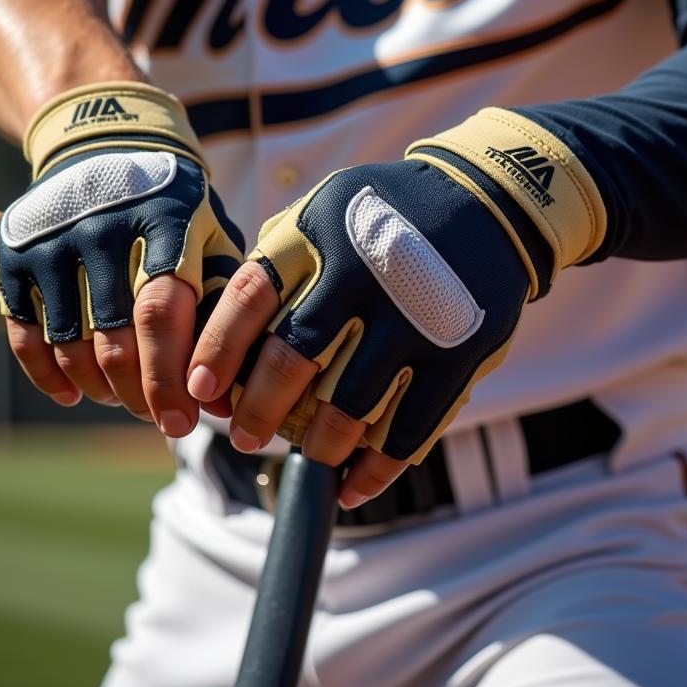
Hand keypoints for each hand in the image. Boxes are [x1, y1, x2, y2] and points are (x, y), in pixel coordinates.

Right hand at [0, 82, 244, 435]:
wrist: (108, 145)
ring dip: (98, 387)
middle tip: (161, 422)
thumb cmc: (177, 209)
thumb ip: (226, 301)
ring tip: (124, 399)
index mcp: (166, 219)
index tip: (188, 420)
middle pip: (117, 337)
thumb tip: (238, 389)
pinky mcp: (14, 249)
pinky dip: (46, 375)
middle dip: (140, 394)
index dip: (172, 375)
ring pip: (70, 344)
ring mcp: (54, 236)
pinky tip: (73, 394)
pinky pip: (24, 333)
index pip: (165, 314)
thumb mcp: (213, 235)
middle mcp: (104, 223)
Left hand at [186, 108, 606, 506]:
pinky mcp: (462, 349)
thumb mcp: (324, 212)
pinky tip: (356, 486)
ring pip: (351, 403)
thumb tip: (218, 355)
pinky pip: (412, 427)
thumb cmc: (382, 220)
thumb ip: (277, 269)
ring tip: (308, 456)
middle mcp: (365, 269)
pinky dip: (379, 468)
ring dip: (320, 445)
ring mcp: (417, 312)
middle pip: (294, 356)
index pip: (251, 297)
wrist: (486, 201)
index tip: (200, 391)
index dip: (218, 350)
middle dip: (259, 410)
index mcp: (319, 232)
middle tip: (245, 437)